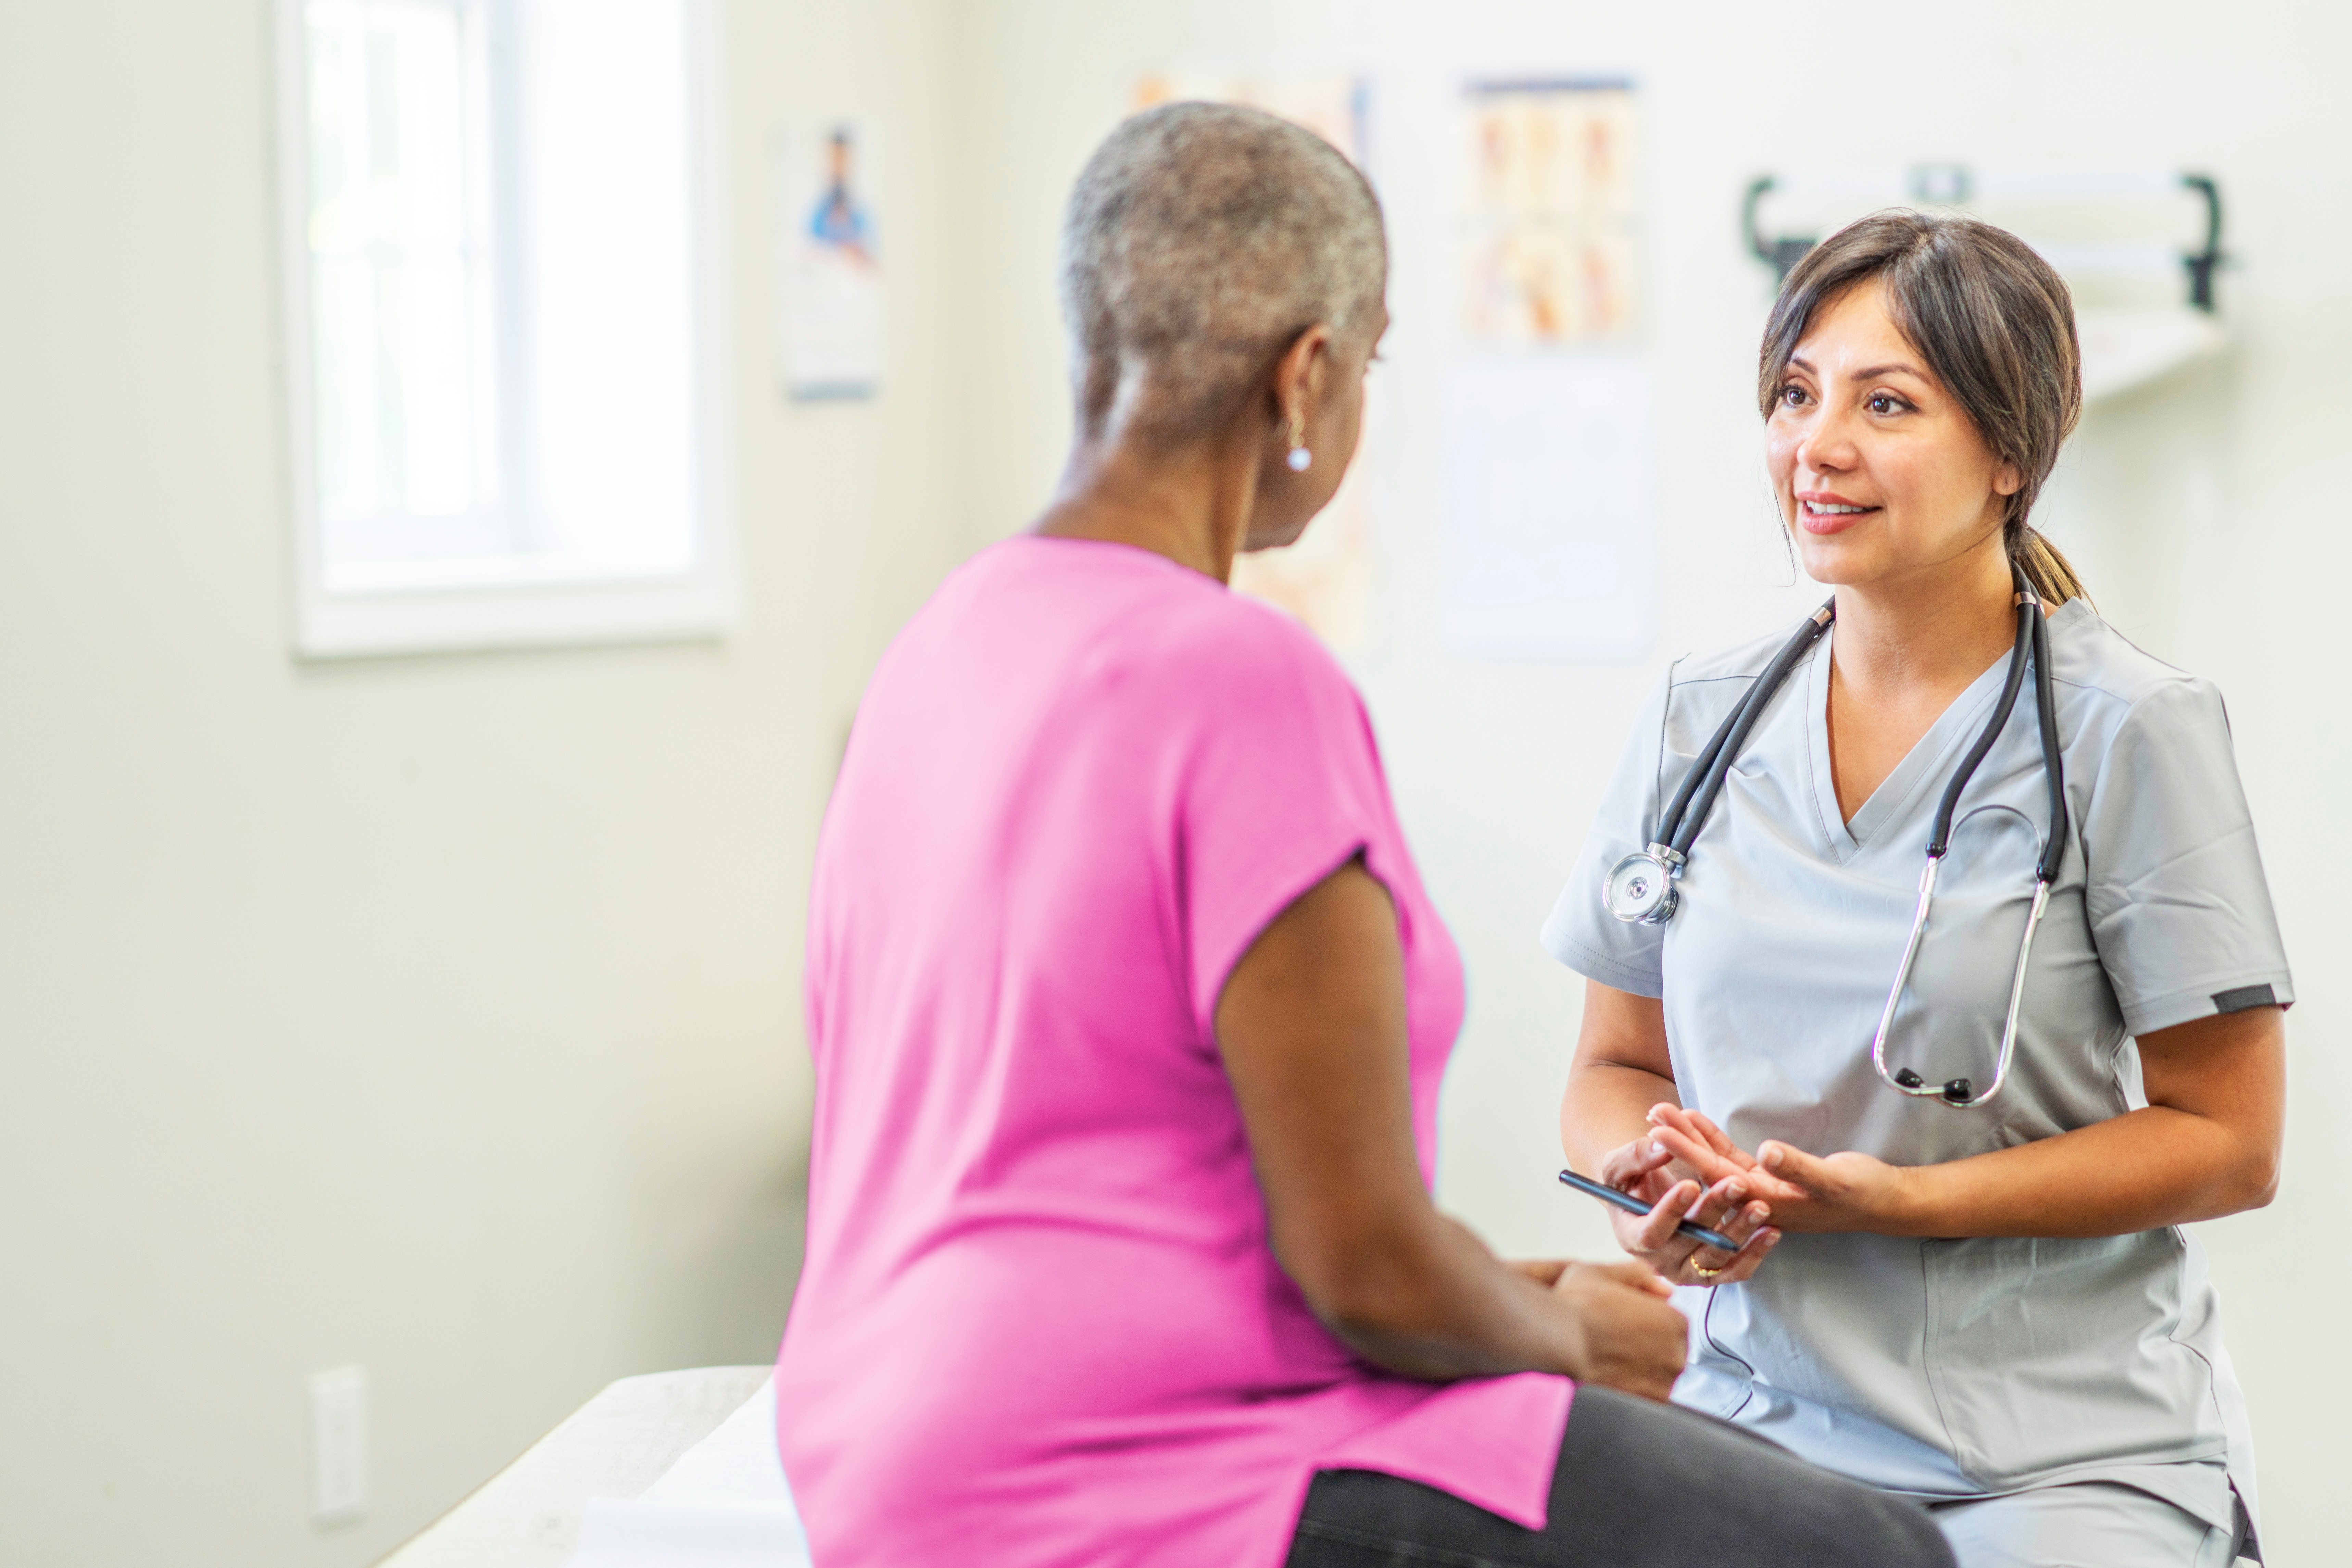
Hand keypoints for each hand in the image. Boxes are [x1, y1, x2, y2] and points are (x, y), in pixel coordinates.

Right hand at [1547, 1260, 1687, 1400]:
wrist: (1558, 1343)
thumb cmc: (1577, 1305)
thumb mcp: (1602, 1273)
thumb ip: (1636, 1275)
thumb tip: (1662, 1287)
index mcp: (1675, 1321)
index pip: (1668, 1322)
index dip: (1642, 1320)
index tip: (1619, 1321)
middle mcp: (1677, 1355)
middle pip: (1665, 1350)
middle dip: (1643, 1346)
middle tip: (1610, 1339)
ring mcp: (1664, 1384)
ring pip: (1654, 1376)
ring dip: (1637, 1369)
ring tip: (1605, 1359)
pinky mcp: (1646, 1406)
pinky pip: (1643, 1396)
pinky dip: (1628, 1389)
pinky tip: (1606, 1377)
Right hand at [1596, 1133, 1778, 1286]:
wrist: (1646, 1199)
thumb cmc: (1630, 1181)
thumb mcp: (1620, 1164)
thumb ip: (1636, 1155)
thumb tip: (1660, 1145)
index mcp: (1632, 1237)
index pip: (1650, 1233)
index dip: (1670, 1211)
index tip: (1690, 1184)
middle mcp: (1659, 1261)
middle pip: (1689, 1243)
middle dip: (1714, 1212)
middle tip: (1737, 1183)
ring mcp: (1687, 1271)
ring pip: (1716, 1257)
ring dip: (1740, 1231)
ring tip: (1760, 1206)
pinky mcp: (1712, 1274)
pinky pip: (1736, 1271)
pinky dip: (1755, 1253)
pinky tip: (1771, 1231)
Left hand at [1644, 1105, 1914, 1233]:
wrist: (1883, 1201)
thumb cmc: (1861, 1193)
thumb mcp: (1832, 1180)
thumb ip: (1797, 1168)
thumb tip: (1766, 1154)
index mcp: (1765, 1205)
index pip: (1716, 1177)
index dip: (1687, 1154)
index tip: (1659, 1133)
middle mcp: (1755, 1201)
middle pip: (1707, 1169)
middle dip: (1678, 1142)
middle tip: (1651, 1114)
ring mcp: (1759, 1190)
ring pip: (1716, 1162)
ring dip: (1690, 1138)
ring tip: (1662, 1112)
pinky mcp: (1768, 1179)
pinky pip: (1732, 1157)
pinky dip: (1714, 1138)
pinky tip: (1695, 1119)